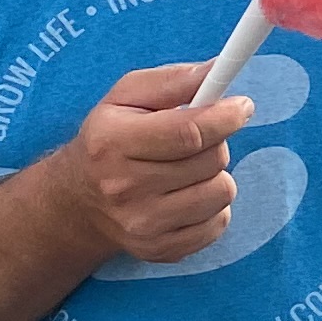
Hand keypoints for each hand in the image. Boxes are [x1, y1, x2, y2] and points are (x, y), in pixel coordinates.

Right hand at [46, 63, 250, 265]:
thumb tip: (219, 70)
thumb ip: (174, 80)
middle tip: (195, 141)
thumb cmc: (110, 138)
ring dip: (215, 175)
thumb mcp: (126, 96)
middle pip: (211, 160)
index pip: (188, 132)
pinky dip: (213, 207)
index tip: (242, 106)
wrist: (79, 201)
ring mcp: (143, 225)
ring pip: (222, 192)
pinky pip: (219, 223)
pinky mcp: (161, 250)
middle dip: (216, 142)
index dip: (225, 117)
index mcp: (112, 142)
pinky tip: (186, 196)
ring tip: (188, 170)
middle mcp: (124, 188)